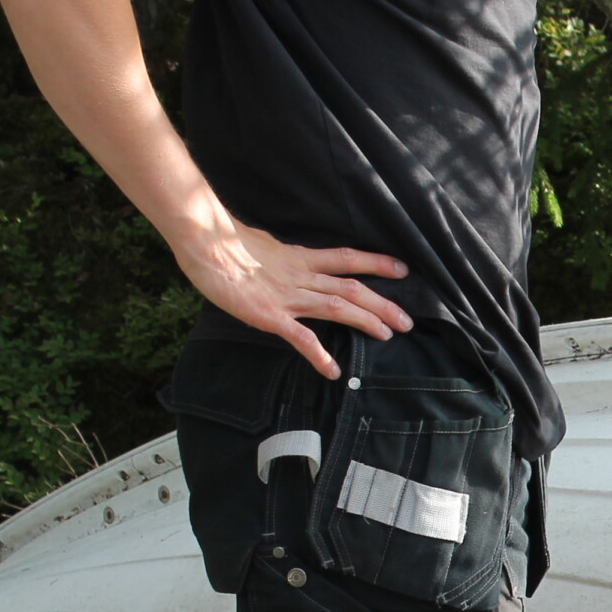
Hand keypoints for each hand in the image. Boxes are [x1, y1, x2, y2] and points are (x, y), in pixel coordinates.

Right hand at [176, 218, 413, 379]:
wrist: (202, 240)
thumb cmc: (222, 242)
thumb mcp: (260, 246)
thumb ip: (279, 258)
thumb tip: (285, 261)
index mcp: (299, 258)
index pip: (346, 258)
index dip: (375, 262)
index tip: (401, 269)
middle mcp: (300, 276)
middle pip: (351, 287)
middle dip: (382, 303)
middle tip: (408, 320)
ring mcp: (287, 296)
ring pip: (337, 306)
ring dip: (366, 321)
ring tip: (389, 334)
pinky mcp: (269, 315)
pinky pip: (299, 337)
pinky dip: (318, 354)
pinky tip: (333, 370)